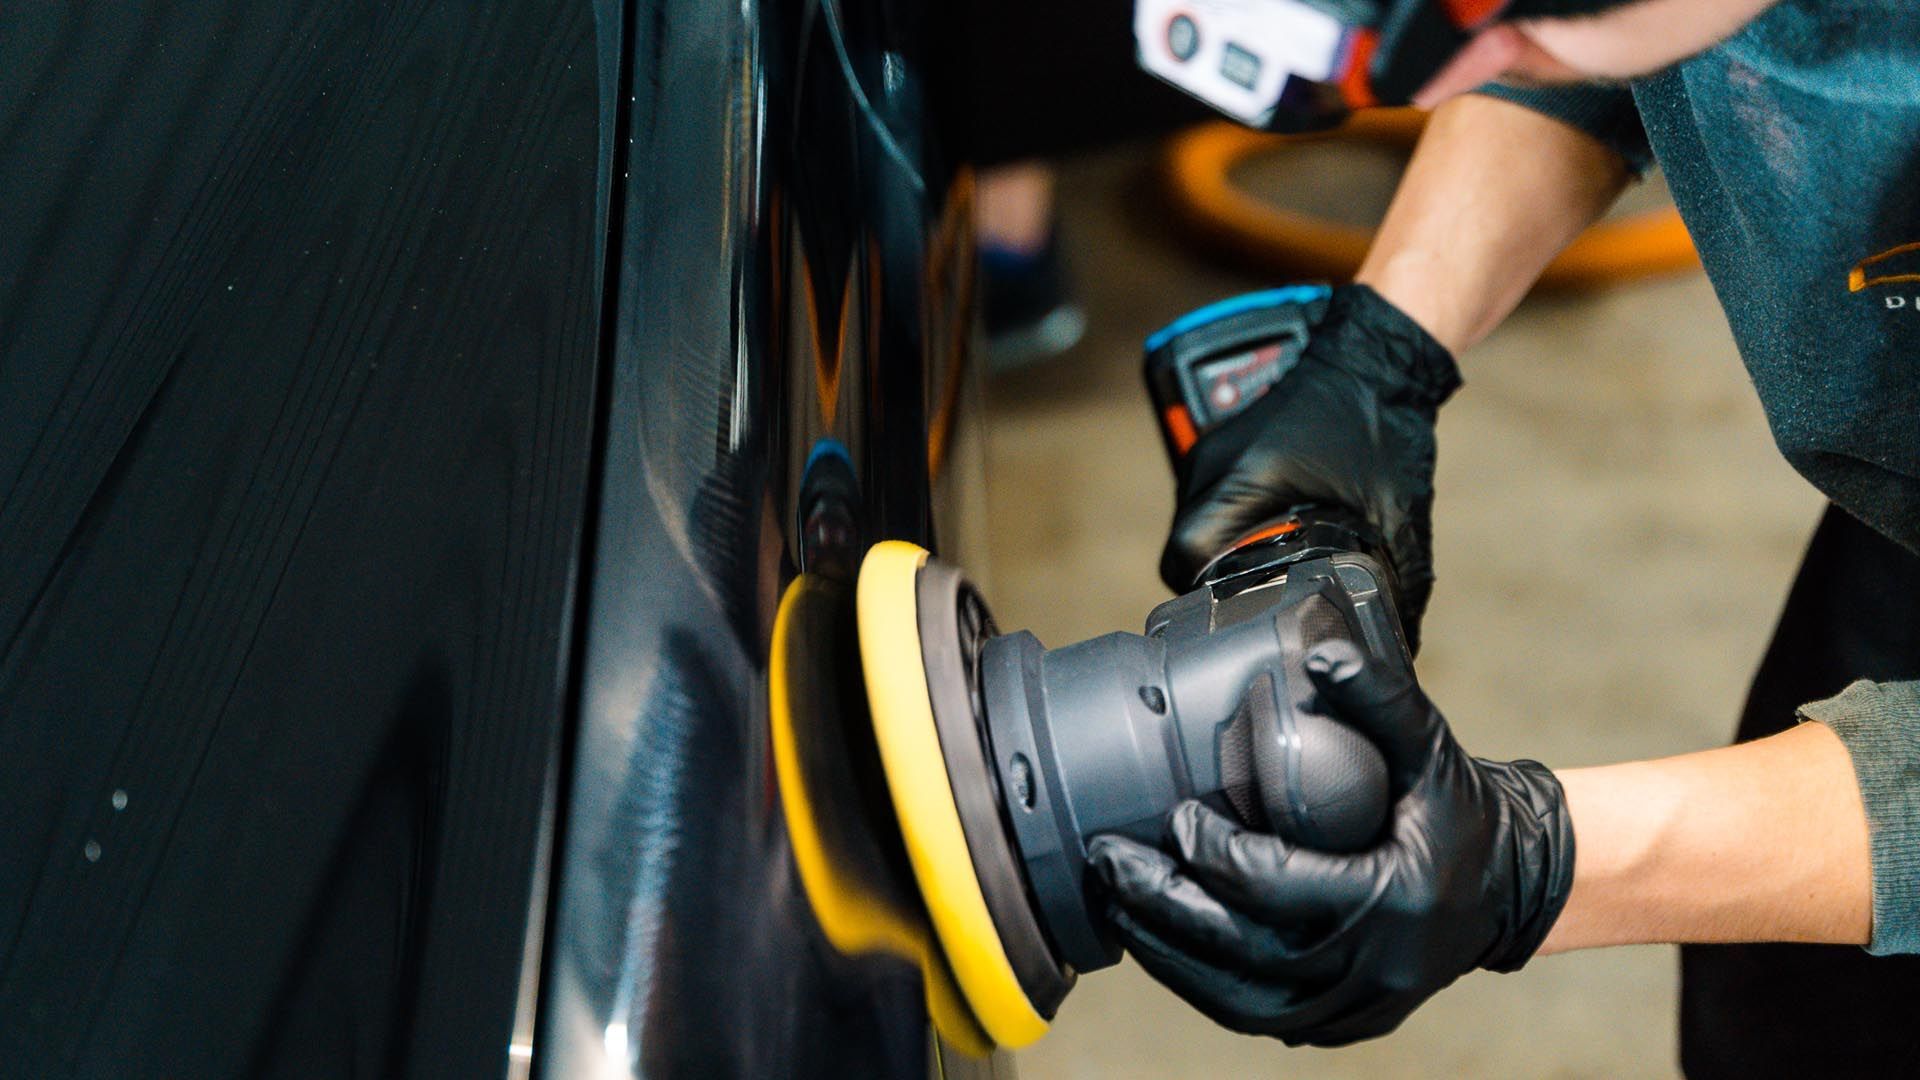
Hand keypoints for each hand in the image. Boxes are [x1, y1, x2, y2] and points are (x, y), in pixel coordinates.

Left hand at [1089, 639, 1573, 1046]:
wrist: (1507, 884)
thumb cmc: (1459, 812)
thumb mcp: (1431, 749)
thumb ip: (1380, 699)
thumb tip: (1324, 654)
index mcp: (1397, 901)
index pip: (1279, 887)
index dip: (1215, 854)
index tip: (1175, 816)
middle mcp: (1377, 969)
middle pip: (1244, 951)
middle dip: (1163, 905)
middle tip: (1110, 861)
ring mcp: (1359, 1008)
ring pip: (1238, 999)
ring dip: (1166, 952)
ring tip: (1115, 902)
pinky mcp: (1342, 1025)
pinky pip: (1254, 1015)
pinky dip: (1198, 982)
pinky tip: (1157, 941)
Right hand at [1162, 285, 1458, 648]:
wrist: (1377, 354)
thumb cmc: (1380, 418)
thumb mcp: (1395, 511)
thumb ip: (1401, 579)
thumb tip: (1402, 632)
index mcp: (1243, 479)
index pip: (1187, 558)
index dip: (1206, 595)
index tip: (1236, 611)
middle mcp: (1214, 462)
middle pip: (1185, 545)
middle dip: (1216, 576)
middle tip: (1256, 591)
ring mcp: (1212, 447)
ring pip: (1195, 521)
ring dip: (1221, 545)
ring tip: (1264, 558)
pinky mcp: (1220, 441)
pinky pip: (1208, 495)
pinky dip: (1229, 517)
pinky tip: (1267, 523)